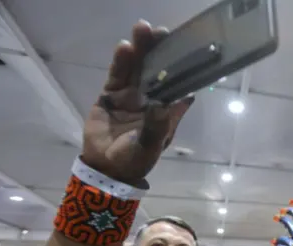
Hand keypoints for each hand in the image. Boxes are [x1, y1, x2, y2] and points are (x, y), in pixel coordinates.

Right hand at [81, 20, 194, 185]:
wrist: (107, 168)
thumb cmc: (136, 159)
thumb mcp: (150, 145)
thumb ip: (158, 125)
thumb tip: (167, 103)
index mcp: (167, 109)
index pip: (177, 83)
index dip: (181, 66)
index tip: (185, 49)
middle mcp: (151, 97)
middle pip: (157, 68)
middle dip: (159, 49)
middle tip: (161, 31)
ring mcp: (131, 94)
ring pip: (137, 67)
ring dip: (141, 49)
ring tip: (142, 29)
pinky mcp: (112, 94)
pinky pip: (118, 74)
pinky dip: (121, 61)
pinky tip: (125, 47)